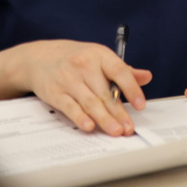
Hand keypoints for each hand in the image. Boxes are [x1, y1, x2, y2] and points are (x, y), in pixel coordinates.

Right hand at [11, 40, 150, 135]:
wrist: (40, 57)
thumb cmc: (77, 58)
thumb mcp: (101, 57)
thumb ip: (124, 70)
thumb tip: (146, 77)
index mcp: (100, 56)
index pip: (120, 72)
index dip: (132, 89)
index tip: (141, 105)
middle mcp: (85, 66)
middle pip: (105, 93)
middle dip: (119, 113)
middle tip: (129, 127)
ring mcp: (69, 80)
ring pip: (90, 102)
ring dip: (104, 119)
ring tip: (116, 131)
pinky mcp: (55, 93)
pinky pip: (70, 107)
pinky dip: (80, 117)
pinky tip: (90, 126)